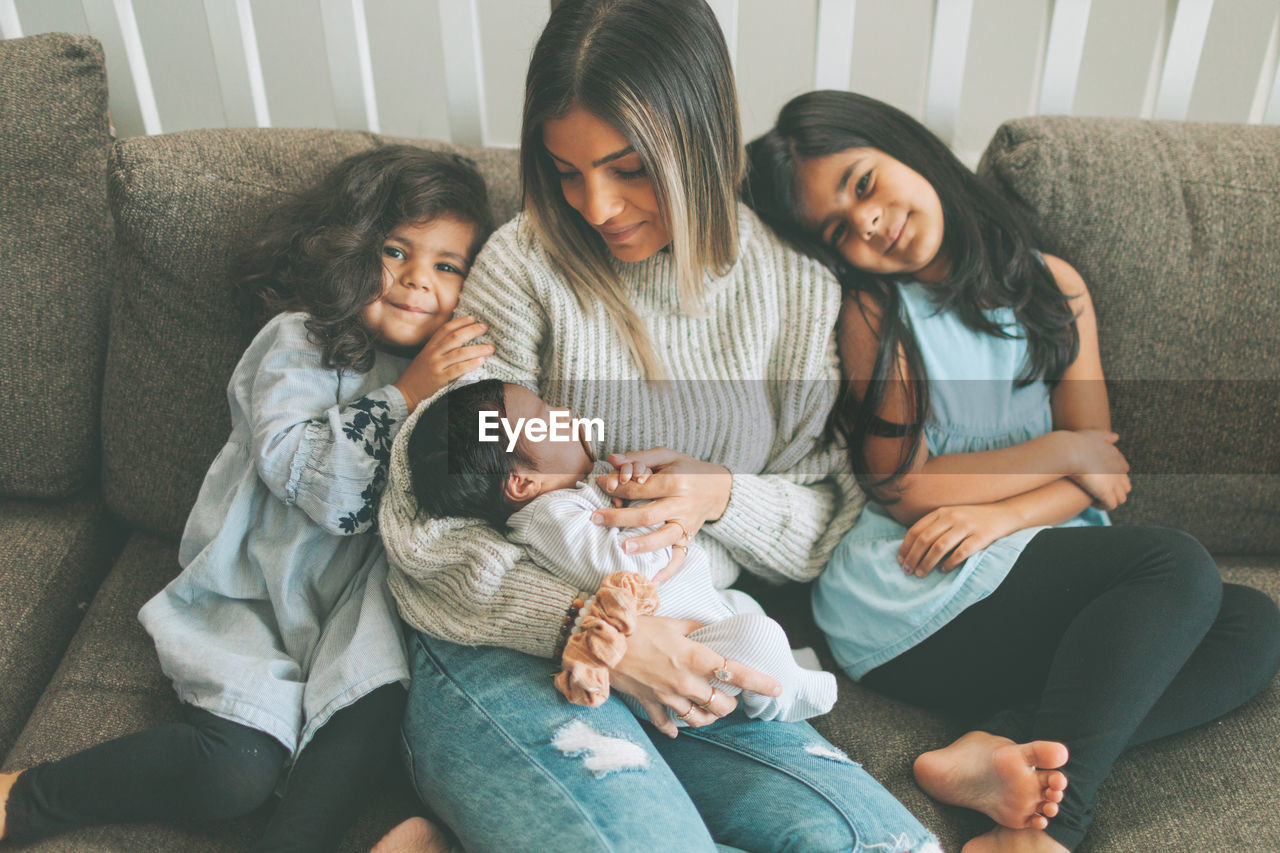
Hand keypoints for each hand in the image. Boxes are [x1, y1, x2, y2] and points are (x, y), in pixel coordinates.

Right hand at [392, 316, 492, 410]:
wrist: (405, 394)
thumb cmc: (417, 376)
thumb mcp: (425, 358)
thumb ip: (439, 349)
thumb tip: (460, 341)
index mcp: (429, 347)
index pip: (445, 329)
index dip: (460, 322)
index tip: (473, 318)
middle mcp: (432, 354)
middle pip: (455, 338)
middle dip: (471, 331)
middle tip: (485, 328)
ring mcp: (436, 366)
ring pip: (459, 353)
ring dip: (477, 349)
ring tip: (490, 348)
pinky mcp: (440, 379)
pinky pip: (458, 369)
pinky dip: (470, 364)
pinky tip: (481, 361)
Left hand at [592, 449, 732, 582]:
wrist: (717, 488)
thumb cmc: (687, 470)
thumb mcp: (667, 456)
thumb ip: (640, 456)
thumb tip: (613, 459)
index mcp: (676, 482)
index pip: (641, 488)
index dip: (618, 487)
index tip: (601, 485)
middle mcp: (682, 504)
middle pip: (648, 514)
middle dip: (620, 517)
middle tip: (596, 518)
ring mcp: (686, 524)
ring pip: (664, 537)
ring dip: (644, 544)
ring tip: (623, 547)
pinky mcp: (689, 537)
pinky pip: (680, 557)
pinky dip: (668, 571)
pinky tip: (653, 580)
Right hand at [610, 615, 781, 737]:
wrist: (602, 644)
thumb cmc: (638, 628)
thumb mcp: (672, 622)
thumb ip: (696, 628)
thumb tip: (713, 629)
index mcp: (695, 657)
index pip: (736, 672)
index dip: (760, 682)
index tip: (777, 687)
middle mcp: (685, 681)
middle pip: (720, 704)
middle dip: (730, 703)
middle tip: (730, 696)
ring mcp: (667, 696)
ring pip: (699, 719)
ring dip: (709, 717)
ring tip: (711, 711)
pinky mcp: (650, 704)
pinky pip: (667, 725)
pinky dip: (674, 729)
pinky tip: (678, 729)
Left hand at [899, 503, 1022, 576]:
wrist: (1004, 513)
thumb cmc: (973, 519)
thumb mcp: (952, 516)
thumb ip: (935, 526)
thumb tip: (913, 548)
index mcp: (941, 512)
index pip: (916, 530)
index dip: (906, 547)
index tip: (900, 560)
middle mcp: (951, 517)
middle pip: (924, 539)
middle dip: (913, 557)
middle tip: (907, 571)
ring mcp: (966, 526)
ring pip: (939, 547)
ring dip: (927, 562)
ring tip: (921, 574)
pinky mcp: (980, 537)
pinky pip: (961, 552)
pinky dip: (949, 563)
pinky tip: (943, 571)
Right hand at [1067, 429, 1130, 509]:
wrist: (1070, 452)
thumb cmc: (1077, 442)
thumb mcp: (1094, 434)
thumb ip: (1106, 436)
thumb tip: (1116, 437)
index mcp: (1116, 457)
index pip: (1123, 470)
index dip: (1114, 476)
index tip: (1101, 478)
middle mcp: (1119, 471)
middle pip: (1125, 486)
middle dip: (1115, 491)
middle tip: (1100, 492)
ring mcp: (1114, 483)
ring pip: (1121, 498)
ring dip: (1110, 500)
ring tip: (1096, 499)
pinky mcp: (1106, 493)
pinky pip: (1111, 505)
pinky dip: (1103, 506)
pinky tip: (1092, 503)